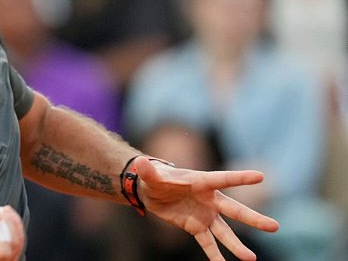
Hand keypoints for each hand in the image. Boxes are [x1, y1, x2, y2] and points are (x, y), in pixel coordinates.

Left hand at [134, 156, 280, 260]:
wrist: (151, 191)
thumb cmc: (156, 178)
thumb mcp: (150, 175)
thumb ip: (148, 171)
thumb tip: (140, 163)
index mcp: (202, 182)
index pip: (223, 179)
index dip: (240, 178)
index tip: (260, 176)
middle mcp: (209, 200)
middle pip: (234, 210)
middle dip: (253, 219)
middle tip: (275, 227)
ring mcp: (206, 215)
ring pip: (225, 232)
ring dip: (237, 245)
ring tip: (251, 259)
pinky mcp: (196, 227)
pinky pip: (207, 243)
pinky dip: (214, 255)